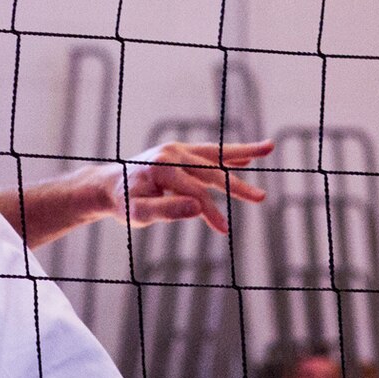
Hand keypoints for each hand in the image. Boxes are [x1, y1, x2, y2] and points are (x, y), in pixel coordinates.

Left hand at [98, 139, 273, 233]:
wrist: (109, 185)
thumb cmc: (123, 203)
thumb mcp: (138, 214)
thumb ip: (167, 210)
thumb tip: (198, 208)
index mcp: (162, 167)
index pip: (196, 191)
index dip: (211, 211)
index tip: (224, 230)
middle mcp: (173, 152)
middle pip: (211, 171)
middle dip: (237, 186)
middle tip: (262, 198)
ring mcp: (178, 149)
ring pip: (216, 153)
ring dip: (244, 152)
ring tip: (269, 147)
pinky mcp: (181, 152)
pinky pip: (210, 153)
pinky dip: (230, 154)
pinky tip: (248, 159)